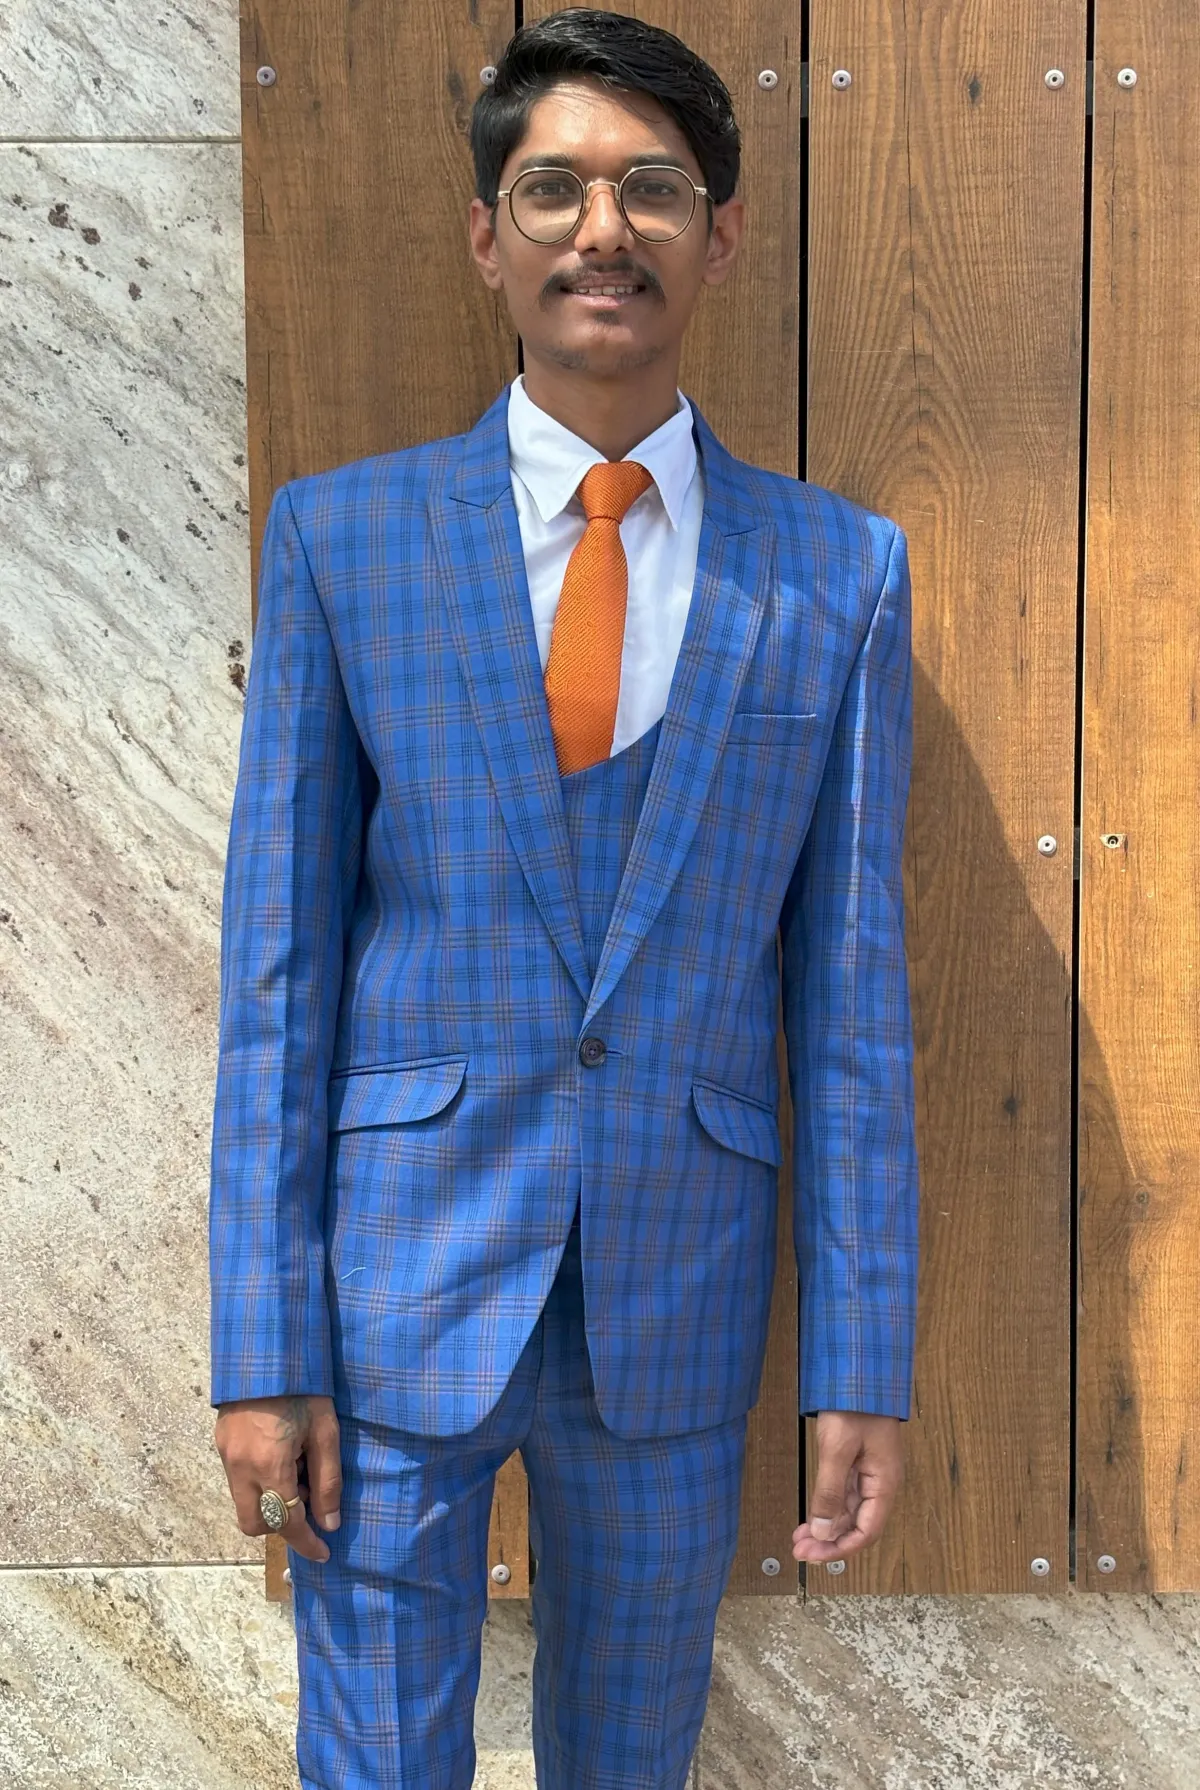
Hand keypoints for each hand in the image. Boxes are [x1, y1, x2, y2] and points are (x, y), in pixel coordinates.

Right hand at [214, 1394, 341, 1563]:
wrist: (266, 1348)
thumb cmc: (304, 1388)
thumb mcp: (325, 1432)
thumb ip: (327, 1481)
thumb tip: (329, 1523)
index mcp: (269, 1466)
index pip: (286, 1522)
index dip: (306, 1543)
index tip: (323, 1553)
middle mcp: (240, 1467)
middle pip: (254, 1524)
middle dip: (280, 1526)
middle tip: (306, 1502)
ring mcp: (225, 1455)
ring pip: (243, 1503)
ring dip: (269, 1502)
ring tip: (296, 1469)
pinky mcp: (220, 1443)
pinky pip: (238, 1480)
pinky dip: (259, 1482)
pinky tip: (280, 1455)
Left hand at [791, 1410, 904, 1564]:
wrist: (859, 1373)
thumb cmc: (854, 1407)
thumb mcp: (837, 1449)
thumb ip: (829, 1492)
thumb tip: (822, 1531)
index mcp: (884, 1484)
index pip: (866, 1532)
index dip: (840, 1549)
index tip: (814, 1555)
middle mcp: (880, 1484)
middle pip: (857, 1526)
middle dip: (829, 1542)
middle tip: (800, 1551)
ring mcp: (870, 1474)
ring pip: (849, 1514)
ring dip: (826, 1528)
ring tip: (799, 1539)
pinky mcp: (858, 1464)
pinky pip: (845, 1497)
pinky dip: (827, 1509)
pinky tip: (811, 1517)